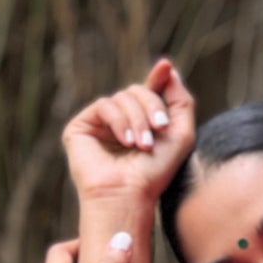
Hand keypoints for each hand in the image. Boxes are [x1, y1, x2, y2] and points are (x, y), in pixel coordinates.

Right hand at [62, 58, 195, 203]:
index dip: (158, 79)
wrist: (130, 196)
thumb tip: (166, 68)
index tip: (165, 66)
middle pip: (138, 90)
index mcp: (141, 123)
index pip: (149, 92)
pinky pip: (104, 105)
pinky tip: (125, 142)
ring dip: (138, 118)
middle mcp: (119, 122)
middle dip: (152, 106)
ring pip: (123, 97)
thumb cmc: (155, 173)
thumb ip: (180, 100)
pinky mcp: (81, 127)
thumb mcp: (181, 134)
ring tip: (142, 145)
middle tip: (160, 130)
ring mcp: (99, 124)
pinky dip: (119, 121)